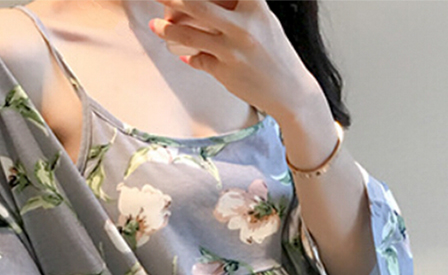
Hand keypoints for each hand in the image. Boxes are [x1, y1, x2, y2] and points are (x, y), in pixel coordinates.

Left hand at [150, 0, 321, 120]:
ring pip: (188, 35)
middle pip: (195, 3)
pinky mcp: (226, 73)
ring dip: (167, 29)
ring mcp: (233, 51)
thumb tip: (199, 4)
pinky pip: (197, 60)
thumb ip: (239, 8)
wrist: (292, 93)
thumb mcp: (263, 22)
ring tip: (156, 25)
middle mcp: (243, 27)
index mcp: (255, 6)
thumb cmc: (275, 53)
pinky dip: (189, 56)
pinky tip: (183, 54)